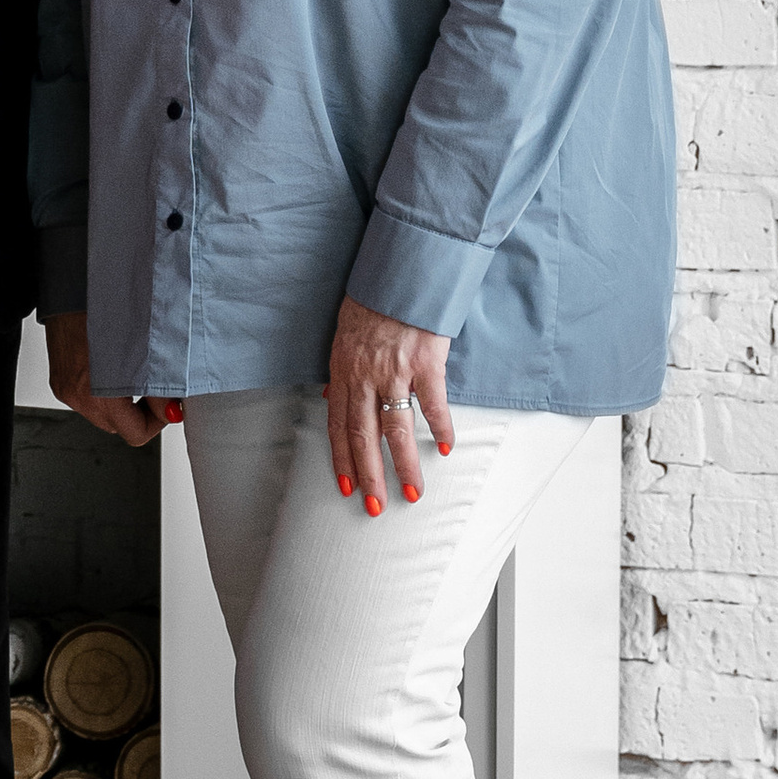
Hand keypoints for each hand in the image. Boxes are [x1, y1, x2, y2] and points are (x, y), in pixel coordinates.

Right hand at [44, 309, 161, 450]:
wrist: (67, 286)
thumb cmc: (102, 305)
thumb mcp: (142, 346)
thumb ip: (159, 384)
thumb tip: (171, 408)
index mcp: (97, 392)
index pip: (135, 433)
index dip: (157, 421)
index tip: (167, 405)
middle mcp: (78, 395)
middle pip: (118, 427)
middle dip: (139, 412)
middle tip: (154, 389)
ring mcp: (65, 389)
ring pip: (102, 413)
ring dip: (120, 402)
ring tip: (131, 373)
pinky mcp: (59, 381)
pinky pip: (87, 399)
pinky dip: (103, 390)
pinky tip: (111, 367)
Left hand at [324, 296, 453, 518]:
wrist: (400, 271)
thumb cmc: (372, 301)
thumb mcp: (344, 334)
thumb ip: (342, 370)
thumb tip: (333, 398)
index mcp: (343, 370)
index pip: (337, 424)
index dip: (341, 459)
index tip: (346, 487)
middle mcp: (365, 375)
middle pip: (363, 435)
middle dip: (368, 475)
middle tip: (374, 507)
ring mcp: (395, 370)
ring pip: (396, 428)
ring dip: (404, 465)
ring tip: (413, 492)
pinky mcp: (425, 362)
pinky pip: (433, 404)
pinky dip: (440, 428)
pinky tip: (444, 449)